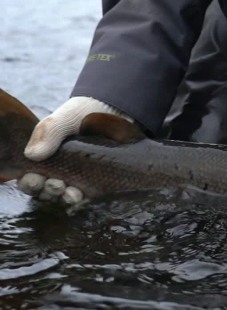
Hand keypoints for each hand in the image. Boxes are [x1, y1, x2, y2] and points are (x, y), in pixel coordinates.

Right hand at [18, 96, 132, 204]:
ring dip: (63, 197)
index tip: (35, 178)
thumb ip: (48, 132)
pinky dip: (81, 197)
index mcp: (44, 157)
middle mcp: (59, 171)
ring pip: (64, 196)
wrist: (115, 112)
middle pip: (45, 190)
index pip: (30, 177)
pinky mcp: (97, 182)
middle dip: (47, 190)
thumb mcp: (64, 119)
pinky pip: (86, 196)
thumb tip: (32, 155)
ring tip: (67, 190)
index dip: (29, 182)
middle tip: (55, 184)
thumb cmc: (83, 114)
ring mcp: (78, 178)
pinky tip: (80, 195)